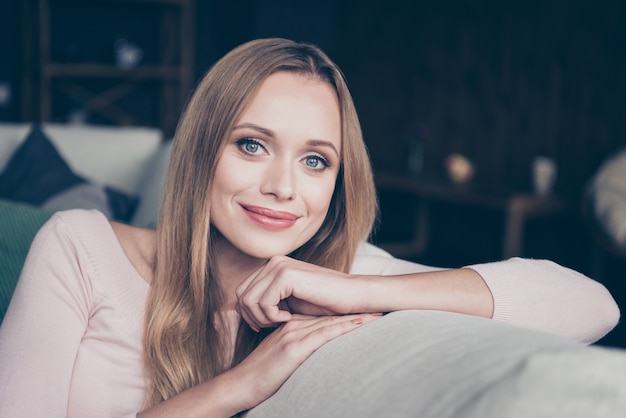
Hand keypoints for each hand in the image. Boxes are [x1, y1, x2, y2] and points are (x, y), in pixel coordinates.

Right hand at [230, 313, 378, 410]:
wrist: (240, 384)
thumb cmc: (259, 374)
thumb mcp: (279, 354)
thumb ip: (295, 345)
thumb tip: (314, 348)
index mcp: (291, 325)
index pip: (323, 315)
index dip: (345, 311)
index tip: (365, 309)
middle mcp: (293, 325)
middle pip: (330, 315)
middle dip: (355, 310)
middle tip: (380, 306)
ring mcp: (293, 334)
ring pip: (330, 321)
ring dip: (356, 317)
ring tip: (378, 313)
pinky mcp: (294, 347)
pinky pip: (323, 334)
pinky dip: (343, 327)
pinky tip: (359, 324)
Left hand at [236, 256, 364, 330]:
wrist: (352, 296)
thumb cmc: (325, 303)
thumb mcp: (289, 302)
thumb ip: (268, 301)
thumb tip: (241, 311)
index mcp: (273, 266)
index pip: (242, 291)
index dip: (249, 313)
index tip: (265, 325)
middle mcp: (273, 262)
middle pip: (241, 295)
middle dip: (252, 316)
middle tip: (273, 324)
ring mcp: (279, 266)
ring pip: (248, 299)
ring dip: (262, 317)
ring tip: (282, 321)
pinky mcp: (286, 275)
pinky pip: (263, 302)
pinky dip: (272, 316)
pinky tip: (288, 318)